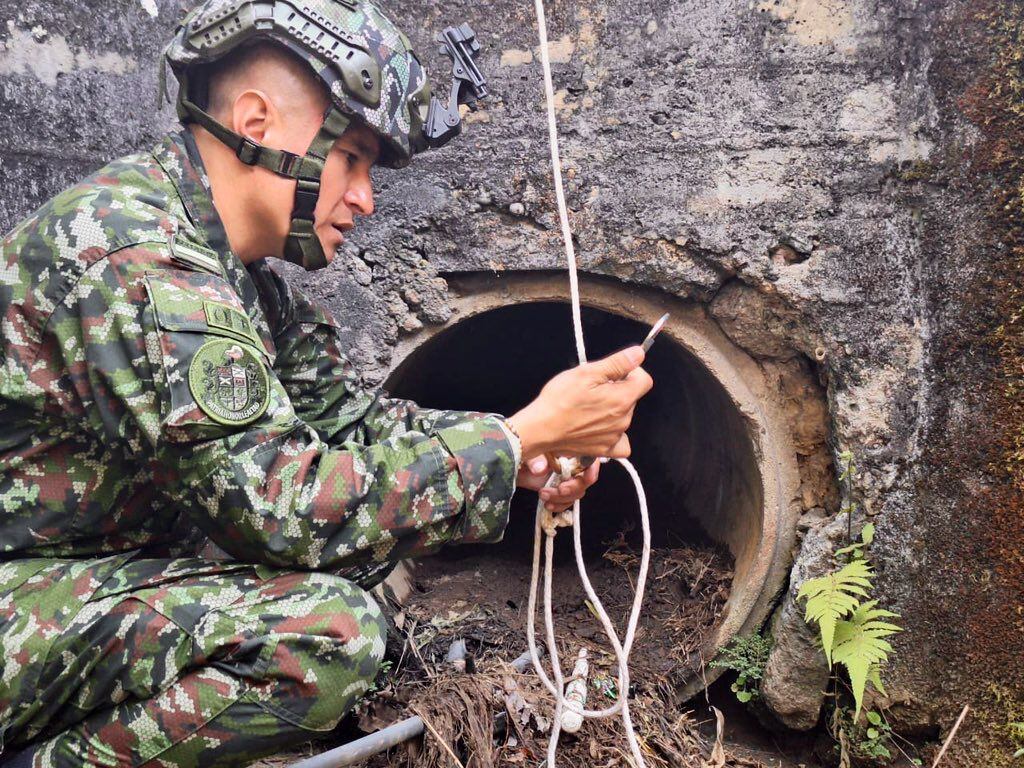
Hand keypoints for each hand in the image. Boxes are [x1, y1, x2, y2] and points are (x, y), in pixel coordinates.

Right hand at [507, 346, 652, 459]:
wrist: (541, 428)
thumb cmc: (560, 399)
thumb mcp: (587, 373)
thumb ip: (617, 363)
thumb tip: (639, 353)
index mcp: (622, 399)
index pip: (644, 380)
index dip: (631, 372)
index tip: (613, 373)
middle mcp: (624, 420)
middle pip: (631, 398)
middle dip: (617, 390)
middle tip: (592, 390)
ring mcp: (615, 437)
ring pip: (623, 416)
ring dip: (612, 409)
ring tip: (588, 408)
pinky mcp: (604, 450)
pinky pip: (620, 442)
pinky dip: (614, 434)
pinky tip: (600, 428)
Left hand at [516, 455, 601, 511]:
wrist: (510, 464)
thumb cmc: (520, 450)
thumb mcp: (527, 451)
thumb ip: (535, 458)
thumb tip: (540, 469)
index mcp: (568, 449)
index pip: (590, 457)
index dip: (592, 468)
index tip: (586, 477)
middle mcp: (571, 464)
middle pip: (585, 480)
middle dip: (573, 488)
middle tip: (559, 489)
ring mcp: (566, 478)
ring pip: (576, 493)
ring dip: (562, 499)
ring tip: (543, 494)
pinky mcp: (558, 491)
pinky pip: (567, 502)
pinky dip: (558, 506)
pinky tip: (547, 505)